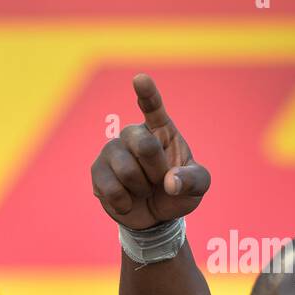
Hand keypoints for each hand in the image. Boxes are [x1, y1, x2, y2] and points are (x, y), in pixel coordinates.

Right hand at [91, 74, 209, 229]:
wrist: (154, 216)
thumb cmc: (177, 192)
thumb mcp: (198, 187)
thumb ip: (192, 181)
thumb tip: (170, 183)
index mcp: (161, 130)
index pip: (153, 107)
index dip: (146, 93)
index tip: (140, 79)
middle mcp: (133, 135)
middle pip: (143, 144)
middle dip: (156, 170)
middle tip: (159, 181)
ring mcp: (112, 151)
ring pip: (125, 169)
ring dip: (140, 188)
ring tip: (143, 190)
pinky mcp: (97, 171)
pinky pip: (110, 188)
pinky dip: (124, 201)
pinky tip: (128, 201)